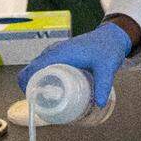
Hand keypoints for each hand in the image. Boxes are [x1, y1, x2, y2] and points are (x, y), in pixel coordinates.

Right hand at [17, 22, 132, 106]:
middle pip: (31, 71)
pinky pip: (45, 67)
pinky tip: (55, 90)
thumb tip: (99, 104)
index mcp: (59, 54)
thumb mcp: (106, 67)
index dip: (27, 85)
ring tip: (49, 100)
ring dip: (38, 83)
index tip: (34, 101)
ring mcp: (56, 53)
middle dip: (32, 88)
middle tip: (43, 104)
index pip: (32, 69)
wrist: (113, 35)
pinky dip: (44, 78)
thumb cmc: (108, 48)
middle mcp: (54, 52)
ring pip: (37, 69)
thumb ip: (103, 85)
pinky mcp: (60, 55)